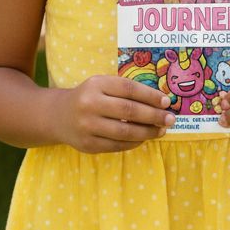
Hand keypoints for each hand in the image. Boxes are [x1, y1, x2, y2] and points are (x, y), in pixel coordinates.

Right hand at [55, 75, 174, 153]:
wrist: (58, 116)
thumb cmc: (89, 97)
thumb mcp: (102, 85)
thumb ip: (125, 91)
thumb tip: (159, 103)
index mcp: (96, 84)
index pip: (128, 88)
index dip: (150, 95)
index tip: (166, 102)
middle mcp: (90, 104)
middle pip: (129, 110)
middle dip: (153, 115)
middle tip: (170, 119)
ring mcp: (87, 126)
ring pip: (125, 131)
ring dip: (147, 132)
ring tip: (160, 131)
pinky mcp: (88, 144)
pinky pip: (117, 145)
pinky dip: (134, 142)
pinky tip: (143, 138)